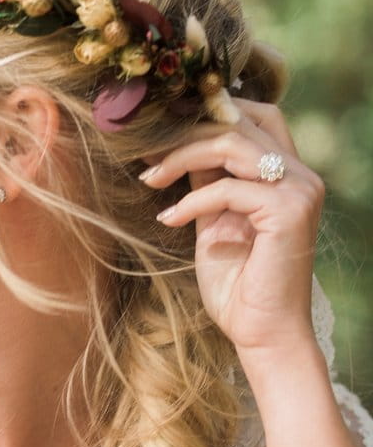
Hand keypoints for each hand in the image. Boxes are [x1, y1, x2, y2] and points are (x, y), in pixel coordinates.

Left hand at [140, 100, 323, 360]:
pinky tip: (169, 217)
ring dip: (181, 157)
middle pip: (239, 122)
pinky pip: (229, 187)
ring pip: (231, 144)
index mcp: (287, 174)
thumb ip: (207, 181)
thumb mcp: (214, 221)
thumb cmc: (238, 286)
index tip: (161, 133)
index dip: (209, 113)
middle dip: (185, 133)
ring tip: (150, 179)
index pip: (256, 115)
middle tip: (145, 154)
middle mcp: (301, 176)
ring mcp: (300, 190)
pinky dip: (192, 200)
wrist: (261, 333)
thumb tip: (177, 144)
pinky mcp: (288, 211)